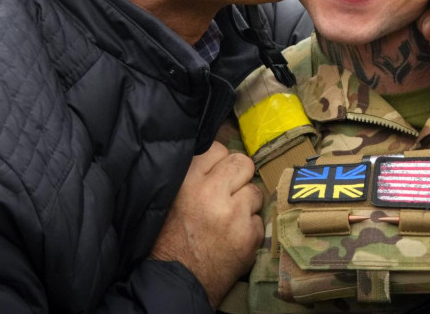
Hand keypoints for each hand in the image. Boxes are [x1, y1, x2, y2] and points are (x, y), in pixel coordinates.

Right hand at [149, 142, 262, 308]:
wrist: (178, 280)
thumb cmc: (169, 239)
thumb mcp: (171, 197)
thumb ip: (192, 174)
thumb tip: (214, 157)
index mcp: (189, 181)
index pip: (218, 149)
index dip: (219, 162)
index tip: (217, 174)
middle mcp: (213, 193)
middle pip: (243, 163)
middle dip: (239, 175)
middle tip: (230, 191)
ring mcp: (235, 214)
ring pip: (255, 191)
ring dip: (246, 202)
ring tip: (230, 216)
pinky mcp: (250, 236)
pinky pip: (259, 219)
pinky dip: (249, 227)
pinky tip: (234, 236)